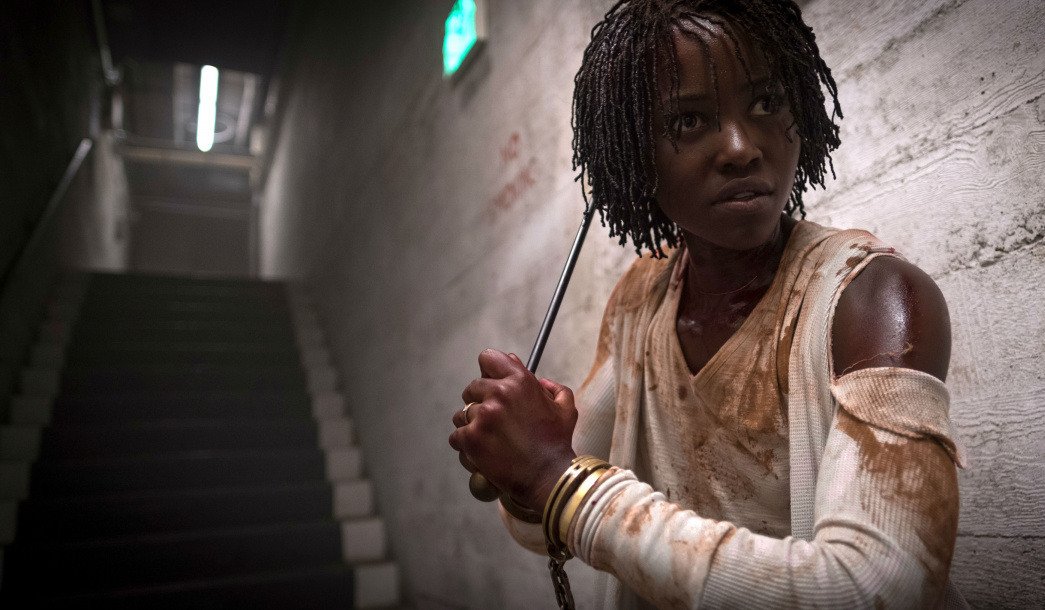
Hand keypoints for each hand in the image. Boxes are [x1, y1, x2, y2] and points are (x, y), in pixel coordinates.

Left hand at [449, 349, 576, 510]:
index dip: (489, 371)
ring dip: (471, 424)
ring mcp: (482, 416)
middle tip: (492, 419)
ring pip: (462, 413)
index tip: (491, 382)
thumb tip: (539, 380)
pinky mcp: (470, 438)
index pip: (488, 358)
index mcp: (519, 381)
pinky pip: (456, 435)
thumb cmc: (556, 443)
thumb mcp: (565, 409)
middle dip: (479, 401)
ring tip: (489, 438)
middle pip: (472, 388)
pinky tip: (481, 450)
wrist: (548, 477)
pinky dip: (465, 444)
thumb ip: (552, 388)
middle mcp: (498, 394)